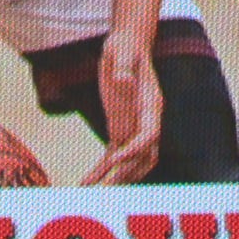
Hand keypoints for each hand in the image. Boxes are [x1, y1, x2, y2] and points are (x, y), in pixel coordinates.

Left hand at [83, 32, 165, 185]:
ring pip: (131, 163)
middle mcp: (146, 121)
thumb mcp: (122, 54)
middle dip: (126, 174)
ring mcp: (134, 127)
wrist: (127, 46)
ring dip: (115, 179)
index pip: (148, 135)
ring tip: (95, 192)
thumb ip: (123, 69)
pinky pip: (113, 155)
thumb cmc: (125, 48)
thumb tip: (122, 79)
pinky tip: (87, 181)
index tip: (116, 159)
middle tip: (106, 189)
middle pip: (143, 157)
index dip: (135, 149)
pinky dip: (102, 170)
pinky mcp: (120, 128)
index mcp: (151, 106)